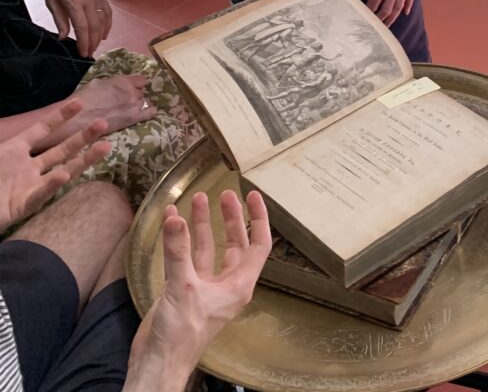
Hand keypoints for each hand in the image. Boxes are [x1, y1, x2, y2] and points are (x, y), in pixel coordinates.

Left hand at [0, 100, 109, 231]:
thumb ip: (3, 142)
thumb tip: (6, 117)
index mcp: (15, 151)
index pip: (43, 130)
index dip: (61, 117)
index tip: (81, 102)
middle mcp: (28, 167)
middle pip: (62, 150)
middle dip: (83, 136)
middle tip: (102, 123)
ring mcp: (29, 186)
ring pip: (62, 170)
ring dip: (84, 159)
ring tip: (105, 147)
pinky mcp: (24, 205)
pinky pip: (40, 194)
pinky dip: (51, 185)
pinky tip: (63, 176)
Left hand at [36, 0, 111, 56]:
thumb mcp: (51, 1)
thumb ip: (60, 20)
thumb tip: (64, 37)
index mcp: (74, 1)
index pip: (82, 27)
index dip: (84, 42)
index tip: (83, 53)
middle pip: (95, 25)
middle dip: (93, 41)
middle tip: (90, 53)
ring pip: (103, 19)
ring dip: (101, 34)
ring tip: (96, 45)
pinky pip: (108, 11)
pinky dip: (108, 23)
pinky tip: (105, 32)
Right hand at [53, 76, 154, 141]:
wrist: (78, 120)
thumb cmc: (83, 100)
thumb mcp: (97, 83)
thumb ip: (113, 83)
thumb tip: (117, 85)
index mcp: (123, 81)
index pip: (141, 79)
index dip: (136, 83)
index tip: (132, 86)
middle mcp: (132, 92)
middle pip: (142, 90)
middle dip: (137, 93)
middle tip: (127, 99)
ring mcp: (134, 105)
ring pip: (146, 101)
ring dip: (140, 102)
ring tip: (132, 107)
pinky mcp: (133, 119)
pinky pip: (150, 113)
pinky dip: (150, 111)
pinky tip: (147, 111)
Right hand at [127, 191, 270, 385]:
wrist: (158, 363)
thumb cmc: (182, 334)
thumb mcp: (184, 288)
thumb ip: (178, 252)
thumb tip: (175, 219)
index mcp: (239, 284)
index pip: (258, 244)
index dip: (258, 219)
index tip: (253, 196)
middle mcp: (225, 283)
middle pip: (234, 242)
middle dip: (230, 218)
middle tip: (224, 194)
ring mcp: (204, 286)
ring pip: (208, 247)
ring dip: (202, 225)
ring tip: (196, 199)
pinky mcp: (184, 290)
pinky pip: (185, 257)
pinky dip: (179, 240)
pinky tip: (172, 222)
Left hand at [345, 0, 420, 25]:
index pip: (373, 4)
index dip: (367, 13)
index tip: (362, 21)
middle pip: (387, 9)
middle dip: (380, 20)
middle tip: (374, 30)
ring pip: (398, 7)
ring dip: (393, 18)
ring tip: (388, 26)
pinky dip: (407, 6)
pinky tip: (406, 12)